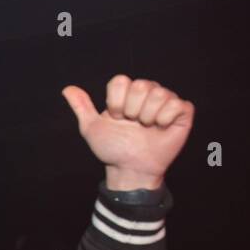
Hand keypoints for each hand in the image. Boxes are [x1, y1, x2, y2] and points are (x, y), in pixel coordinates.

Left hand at [61, 76, 193, 190]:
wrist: (129, 168)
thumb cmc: (113, 148)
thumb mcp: (91, 128)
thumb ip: (82, 107)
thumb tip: (67, 89)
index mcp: (127, 93)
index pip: (121, 81)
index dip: (116, 102)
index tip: (115, 119)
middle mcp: (147, 93)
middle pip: (140, 86)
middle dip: (131, 110)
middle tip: (132, 125)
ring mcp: (166, 101)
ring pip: (159, 93)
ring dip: (147, 116)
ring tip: (146, 128)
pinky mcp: (182, 112)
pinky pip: (177, 104)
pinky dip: (165, 119)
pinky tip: (160, 128)